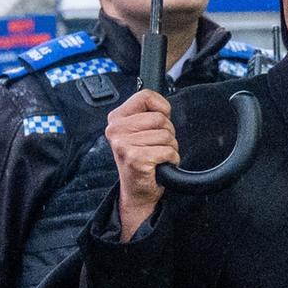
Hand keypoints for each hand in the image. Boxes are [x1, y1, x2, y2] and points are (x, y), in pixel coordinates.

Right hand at [106, 89, 178, 239]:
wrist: (136, 192)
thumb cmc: (141, 160)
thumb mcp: (139, 132)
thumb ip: (147, 114)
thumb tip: (164, 106)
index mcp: (116, 119)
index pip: (145, 96)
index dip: (161, 108)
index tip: (159, 122)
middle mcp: (116, 130)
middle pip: (160, 118)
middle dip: (167, 133)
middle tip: (155, 146)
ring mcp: (124, 145)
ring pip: (166, 135)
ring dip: (169, 148)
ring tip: (156, 156)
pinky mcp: (135, 159)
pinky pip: (168, 151)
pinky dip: (171, 159)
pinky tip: (159, 165)